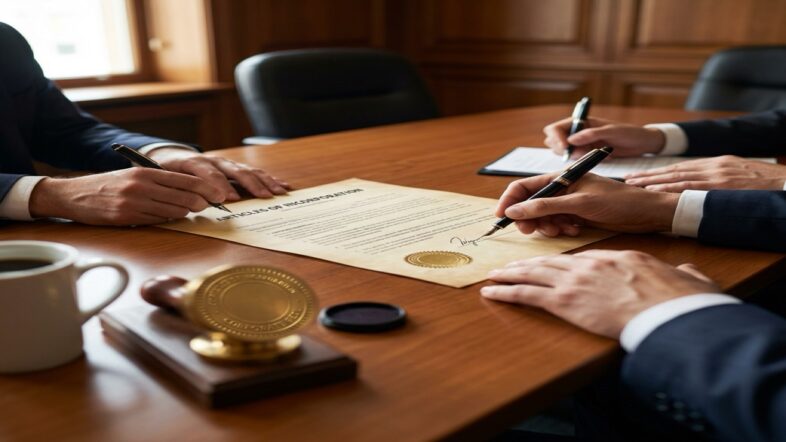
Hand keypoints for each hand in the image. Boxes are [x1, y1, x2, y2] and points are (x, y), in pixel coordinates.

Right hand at [29, 168, 226, 224]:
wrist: (75, 195)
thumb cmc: (109, 185)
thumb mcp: (134, 175)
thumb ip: (159, 181)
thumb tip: (191, 192)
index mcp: (145, 173)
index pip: (184, 180)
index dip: (205, 188)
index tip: (218, 194)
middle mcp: (141, 187)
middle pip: (183, 197)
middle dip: (200, 203)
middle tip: (208, 206)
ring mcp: (134, 204)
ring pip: (173, 211)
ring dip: (184, 212)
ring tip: (190, 210)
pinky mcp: (128, 218)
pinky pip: (157, 221)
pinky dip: (167, 219)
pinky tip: (169, 216)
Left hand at [148, 148, 289, 201]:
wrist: (172, 156)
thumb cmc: (169, 172)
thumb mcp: (167, 179)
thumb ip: (180, 189)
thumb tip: (196, 203)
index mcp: (195, 163)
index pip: (209, 173)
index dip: (219, 185)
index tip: (227, 198)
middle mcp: (215, 161)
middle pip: (236, 171)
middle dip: (250, 184)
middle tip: (263, 196)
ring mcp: (227, 164)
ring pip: (249, 171)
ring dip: (265, 182)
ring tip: (277, 192)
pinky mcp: (236, 168)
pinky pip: (255, 173)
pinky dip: (269, 179)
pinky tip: (282, 186)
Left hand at [481, 250, 720, 337]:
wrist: (667, 311)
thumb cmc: (680, 300)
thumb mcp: (686, 279)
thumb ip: (683, 274)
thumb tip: (689, 273)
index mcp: (616, 259)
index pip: (582, 259)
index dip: (562, 263)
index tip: (553, 266)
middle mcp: (590, 265)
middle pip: (552, 262)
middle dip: (528, 264)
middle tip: (511, 266)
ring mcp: (575, 282)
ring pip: (533, 273)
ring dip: (510, 274)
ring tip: (494, 275)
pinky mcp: (565, 301)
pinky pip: (527, 294)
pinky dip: (506, 291)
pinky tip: (491, 291)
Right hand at [495, 173, 678, 236]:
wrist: (646, 213)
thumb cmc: (617, 201)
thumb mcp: (579, 203)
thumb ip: (546, 207)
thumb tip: (514, 210)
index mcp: (560, 177)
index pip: (524, 186)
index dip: (509, 200)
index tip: (501, 217)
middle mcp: (561, 188)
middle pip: (530, 204)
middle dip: (528, 218)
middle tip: (531, 231)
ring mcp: (568, 203)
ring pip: (542, 217)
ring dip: (546, 226)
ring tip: (563, 230)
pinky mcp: (576, 216)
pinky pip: (557, 224)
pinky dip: (560, 230)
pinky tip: (574, 230)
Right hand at [543, 117, 665, 158]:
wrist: (642, 144)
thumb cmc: (629, 133)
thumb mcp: (611, 131)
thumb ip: (590, 134)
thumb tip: (570, 140)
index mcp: (581, 122)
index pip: (556, 128)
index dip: (556, 138)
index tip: (565, 148)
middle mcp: (577, 132)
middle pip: (553, 141)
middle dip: (561, 149)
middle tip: (578, 153)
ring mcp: (580, 144)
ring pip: (561, 152)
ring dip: (571, 156)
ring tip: (590, 154)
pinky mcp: (586, 154)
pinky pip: (573, 160)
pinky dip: (579, 162)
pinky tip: (594, 158)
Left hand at [625, 155, 785, 191]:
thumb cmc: (769, 185)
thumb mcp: (743, 175)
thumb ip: (722, 179)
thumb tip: (706, 190)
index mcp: (718, 163)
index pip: (682, 168)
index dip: (660, 172)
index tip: (641, 176)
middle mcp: (715, 166)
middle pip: (675, 170)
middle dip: (649, 175)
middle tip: (627, 179)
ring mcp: (717, 175)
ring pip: (677, 177)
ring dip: (653, 181)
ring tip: (633, 185)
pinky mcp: (722, 185)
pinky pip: (690, 187)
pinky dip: (669, 189)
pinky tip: (653, 191)